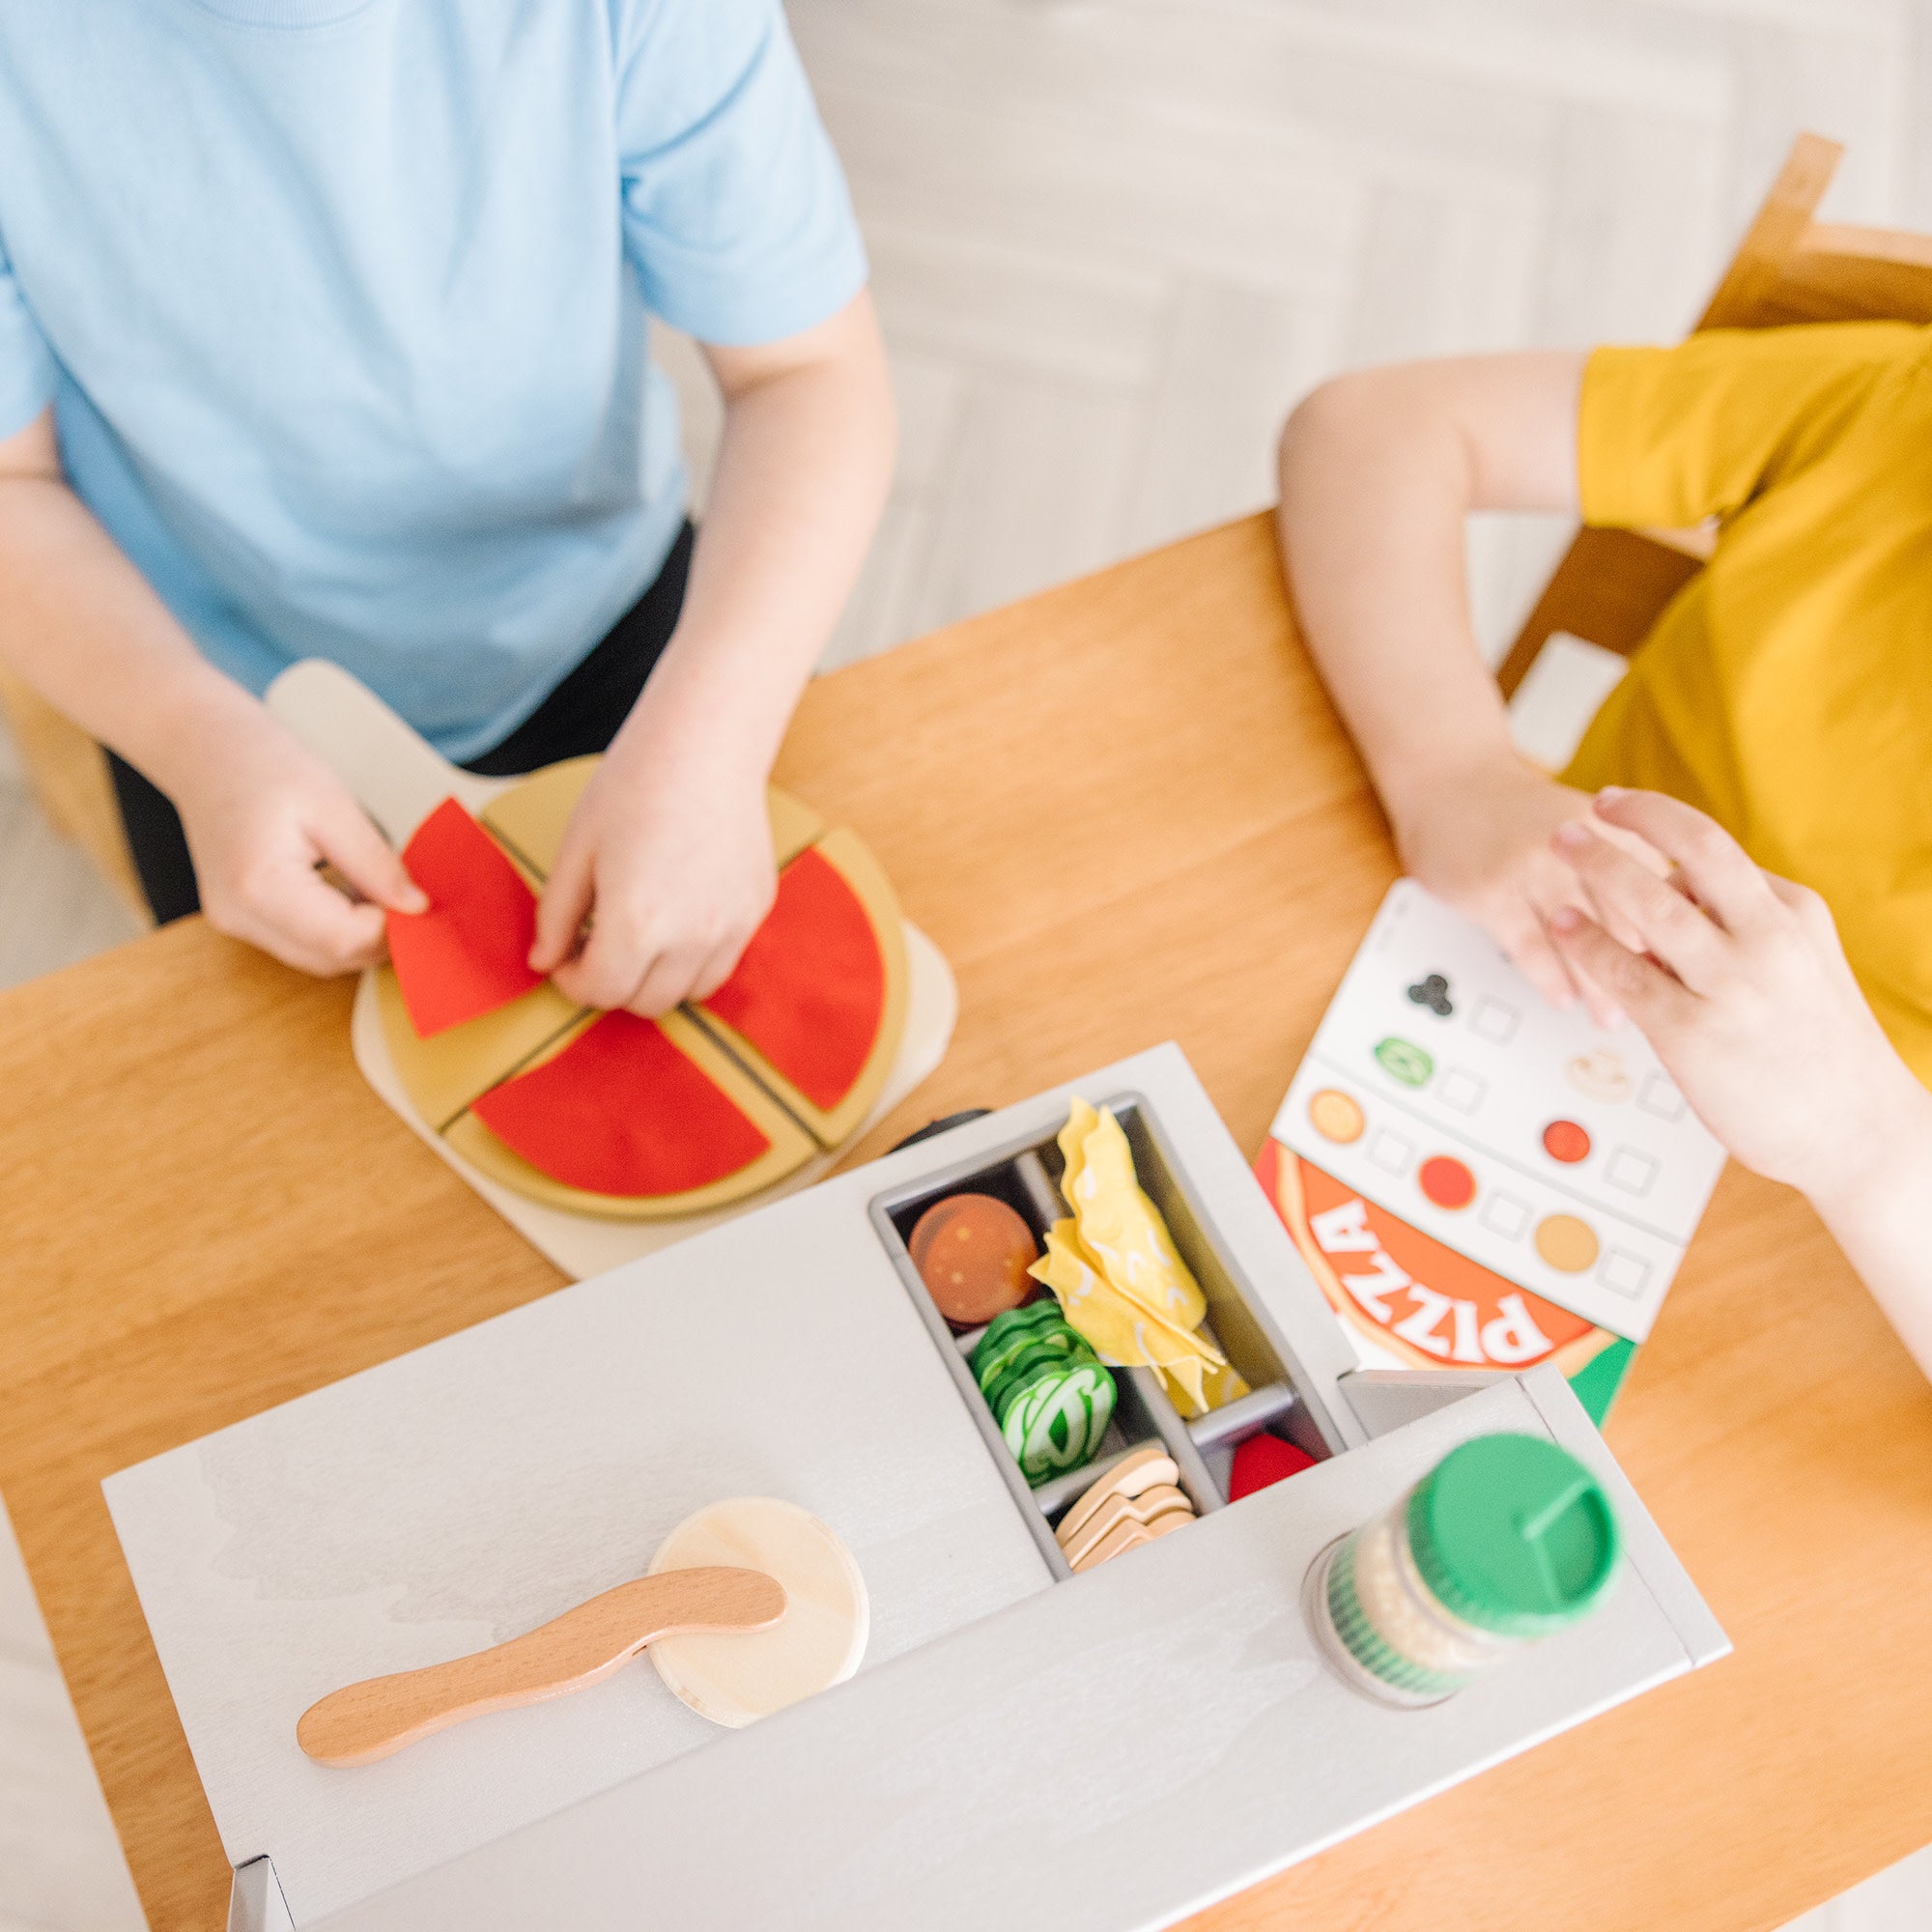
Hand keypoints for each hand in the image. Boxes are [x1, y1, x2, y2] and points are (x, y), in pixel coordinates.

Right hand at [168, 701, 425, 974]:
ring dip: (357, 936)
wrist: (204, 750)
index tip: (418, 902)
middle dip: (378, 938)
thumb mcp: (334, 805)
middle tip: (407, 898)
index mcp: (259, 885)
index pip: (343, 941)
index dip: (391, 930)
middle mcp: (239, 915)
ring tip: (378, 890)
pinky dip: (334, 928)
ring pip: (317, 958)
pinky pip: (300, 943)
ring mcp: (234, 922)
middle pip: (330, 959)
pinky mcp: (238, 919)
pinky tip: (350, 893)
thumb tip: (416, 907)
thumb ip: (375, 863)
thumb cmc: (264, 765)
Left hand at [529, 728, 775, 1017]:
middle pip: (645, 1003)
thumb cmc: (634, 787)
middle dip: (613, 985)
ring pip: (689, 993)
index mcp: (636, 923)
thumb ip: (555, 915)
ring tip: (639, 937)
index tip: (565, 960)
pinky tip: (676, 917)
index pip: (600, 992)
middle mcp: (690, 936)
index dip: (573, 982)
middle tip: (597, 948)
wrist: (705, 746)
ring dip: (657, 979)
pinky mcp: (754, 911)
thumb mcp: (577, 850)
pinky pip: (721, 961)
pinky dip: (694, 959)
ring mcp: (730, 927)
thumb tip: (543, 962)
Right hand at [1386, 754, 1666, 1021]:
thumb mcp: (1590, 822)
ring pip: (1580, 938)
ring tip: (1609, 1017)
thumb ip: (1632, 863)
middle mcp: (1578, 844)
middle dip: (1644, 972)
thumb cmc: (1523, 814)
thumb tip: (1677, 926)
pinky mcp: (1492, 891)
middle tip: (1658, 1011)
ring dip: (1598, 985)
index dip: (1676, 942)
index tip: (1687, 979)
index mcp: (1613, 828)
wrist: (1451, 783)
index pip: (1660, 894)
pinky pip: (1529, 946)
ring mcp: (1532, 867)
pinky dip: (1549, 977)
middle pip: (1625, 920)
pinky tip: (1562, 997)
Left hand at [1547, 788, 1927, 1199]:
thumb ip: (1741, 923)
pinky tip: (1565, 924)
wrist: (1856, 1131)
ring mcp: (1730, 986)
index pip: (1713, 848)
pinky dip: (1588, 942)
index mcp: (1793, 913)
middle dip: (1631, 820)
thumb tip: (1674, 890)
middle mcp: (1767, 939)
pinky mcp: (1691, 1034)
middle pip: (1694, 850)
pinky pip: (1625, 973)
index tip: (1618, 805)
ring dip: (1599, 868)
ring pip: (1652, 906)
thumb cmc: (1820, 1049)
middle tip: (1579, 815)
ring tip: (1560, 847)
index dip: (1655, 818)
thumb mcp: (1802, 961)